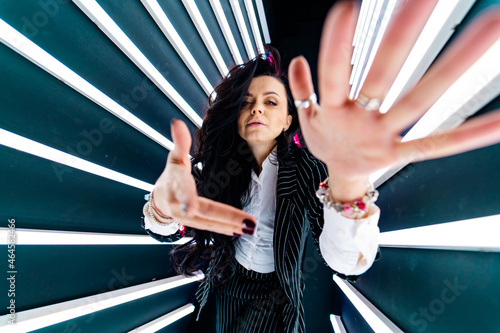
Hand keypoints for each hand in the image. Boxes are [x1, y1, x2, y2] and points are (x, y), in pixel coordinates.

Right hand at [153, 119, 255, 236]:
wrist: (159, 199)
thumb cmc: (171, 175)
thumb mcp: (174, 158)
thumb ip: (179, 141)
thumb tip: (176, 121)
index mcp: (175, 186)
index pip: (182, 191)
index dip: (186, 199)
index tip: (191, 208)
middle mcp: (179, 206)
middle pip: (204, 212)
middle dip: (226, 217)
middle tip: (248, 223)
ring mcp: (186, 218)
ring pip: (209, 223)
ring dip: (230, 225)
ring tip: (250, 228)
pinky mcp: (194, 224)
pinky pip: (210, 227)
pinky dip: (225, 228)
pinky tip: (240, 230)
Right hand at [289, 1, 499, 188]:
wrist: (341, 175)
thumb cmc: (327, 139)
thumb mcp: (306, 116)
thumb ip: (300, 88)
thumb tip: (297, 61)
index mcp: (333, 110)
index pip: (334, 74)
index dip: (337, 46)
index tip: (346, 9)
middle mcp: (361, 121)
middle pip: (382, 78)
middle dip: (401, 38)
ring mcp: (385, 137)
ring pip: (418, 102)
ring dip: (451, 68)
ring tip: (487, 30)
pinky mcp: (405, 152)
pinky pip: (439, 144)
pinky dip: (470, 134)